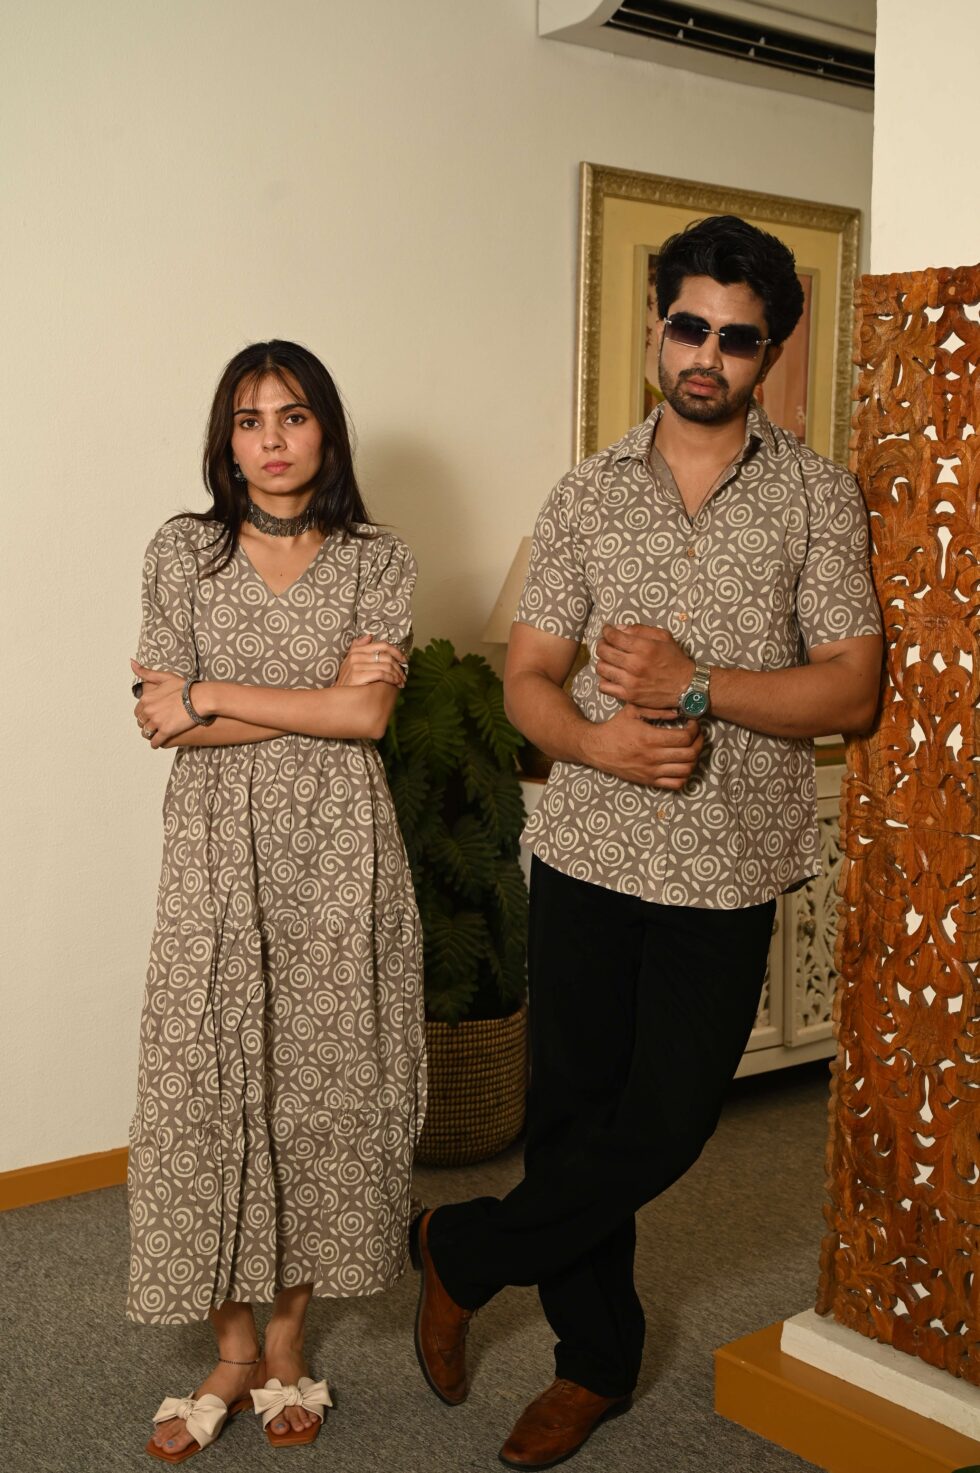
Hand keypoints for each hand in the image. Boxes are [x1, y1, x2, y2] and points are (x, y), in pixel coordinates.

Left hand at [130, 658, 194, 748]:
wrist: (200, 698)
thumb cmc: (185, 687)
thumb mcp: (164, 677)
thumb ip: (146, 672)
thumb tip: (131, 662)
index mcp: (146, 699)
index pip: (138, 711)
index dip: (144, 714)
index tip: (151, 716)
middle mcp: (148, 711)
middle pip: (141, 722)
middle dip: (146, 724)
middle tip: (154, 725)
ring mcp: (156, 722)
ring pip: (146, 732)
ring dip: (150, 734)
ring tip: (156, 734)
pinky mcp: (166, 731)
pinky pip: (155, 742)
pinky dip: (155, 743)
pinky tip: (158, 744)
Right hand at [336, 634, 406, 688]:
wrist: (338, 700)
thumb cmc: (348, 683)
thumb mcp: (351, 664)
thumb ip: (359, 649)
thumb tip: (369, 636)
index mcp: (356, 650)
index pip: (383, 645)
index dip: (397, 652)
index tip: (404, 661)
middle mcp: (355, 655)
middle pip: (387, 656)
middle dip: (399, 666)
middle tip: (404, 676)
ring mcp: (356, 665)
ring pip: (386, 665)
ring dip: (397, 674)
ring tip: (401, 682)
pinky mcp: (358, 675)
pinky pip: (382, 673)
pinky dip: (392, 679)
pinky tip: (396, 684)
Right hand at [582, 704, 703, 787]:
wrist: (597, 748)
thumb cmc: (615, 727)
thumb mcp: (632, 711)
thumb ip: (656, 710)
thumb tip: (678, 712)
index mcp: (650, 738)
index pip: (685, 737)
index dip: (695, 729)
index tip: (693, 723)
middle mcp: (653, 757)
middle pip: (690, 754)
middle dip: (699, 742)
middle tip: (697, 735)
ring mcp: (651, 771)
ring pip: (686, 770)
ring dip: (694, 759)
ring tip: (691, 748)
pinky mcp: (649, 781)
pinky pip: (676, 784)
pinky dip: (684, 775)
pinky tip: (681, 764)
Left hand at [596, 623, 694, 713]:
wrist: (686, 686)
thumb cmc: (675, 659)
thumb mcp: (663, 637)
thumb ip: (640, 630)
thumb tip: (618, 628)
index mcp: (643, 647)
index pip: (614, 636)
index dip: (606, 631)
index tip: (607, 630)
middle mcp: (635, 664)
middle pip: (604, 651)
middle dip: (601, 644)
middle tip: (606, 644)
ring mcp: (630, 682)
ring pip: (601, 668)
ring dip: (602, 661)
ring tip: (608, 660)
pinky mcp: (629, 696)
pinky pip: (604, 687)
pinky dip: (604, 680)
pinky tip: (611, 676)